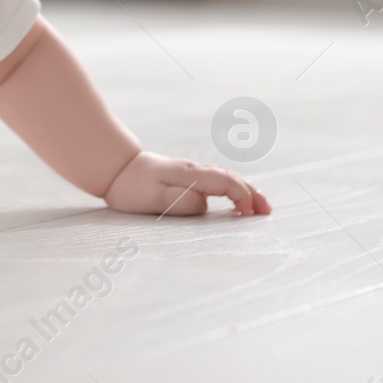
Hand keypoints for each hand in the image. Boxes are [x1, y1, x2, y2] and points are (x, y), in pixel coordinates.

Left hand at [104, 151, 271, 216]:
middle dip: (251, 194)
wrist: (114, 169)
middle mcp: (193, 170)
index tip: (249, 214)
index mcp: (189, 175)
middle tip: (267, 211)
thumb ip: (182, 202)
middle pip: (230, 178)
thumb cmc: (132, 187)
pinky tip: (235, 198)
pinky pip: (215, 181)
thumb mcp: (154, 198)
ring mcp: (190, 172)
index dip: (241, 196)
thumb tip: (206, 206)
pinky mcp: (185, 176)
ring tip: (259, 207)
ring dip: (244, 191)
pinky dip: (231, 188)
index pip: (225, 182)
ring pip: (224, 178)